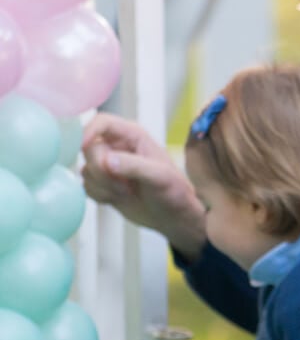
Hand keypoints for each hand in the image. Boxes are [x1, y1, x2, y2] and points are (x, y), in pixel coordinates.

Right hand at [80, 113, 207, 259]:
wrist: (172, 217)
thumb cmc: (174, 192)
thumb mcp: (160, 177)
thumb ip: (134, 166)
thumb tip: (107, 161)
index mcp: (133, 135)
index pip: (102, 122)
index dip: (89, 131)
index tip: (83, 147)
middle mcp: (117, 146)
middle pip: (89, 148)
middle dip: (102, 171)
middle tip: (124, 186)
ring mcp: (108, 164)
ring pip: (86, 169)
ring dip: (103, 186)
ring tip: (127, 192)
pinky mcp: (102, 182)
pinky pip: (86, 186)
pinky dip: (100, 195)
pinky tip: (119, 198)